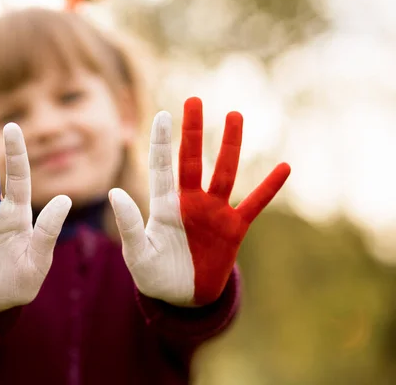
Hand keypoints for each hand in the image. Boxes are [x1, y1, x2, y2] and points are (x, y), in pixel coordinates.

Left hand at [109, 97, 290, 306]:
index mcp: (163, 206)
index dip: (161, 142)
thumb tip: (114, 192)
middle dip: (192, 131)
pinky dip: (269, 187)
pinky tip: (284, 167)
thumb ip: (129, 225)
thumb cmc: (153, 274)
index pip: (161, 167)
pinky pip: (255, 204)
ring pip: (224, 173)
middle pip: (191, 160)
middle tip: (194, 100)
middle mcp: (189, 202)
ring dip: (229, 146)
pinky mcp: (233, 229)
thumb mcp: (137, 254)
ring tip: (234, 115)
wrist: (180, 297)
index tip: (162, 114)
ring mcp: (213, 213)